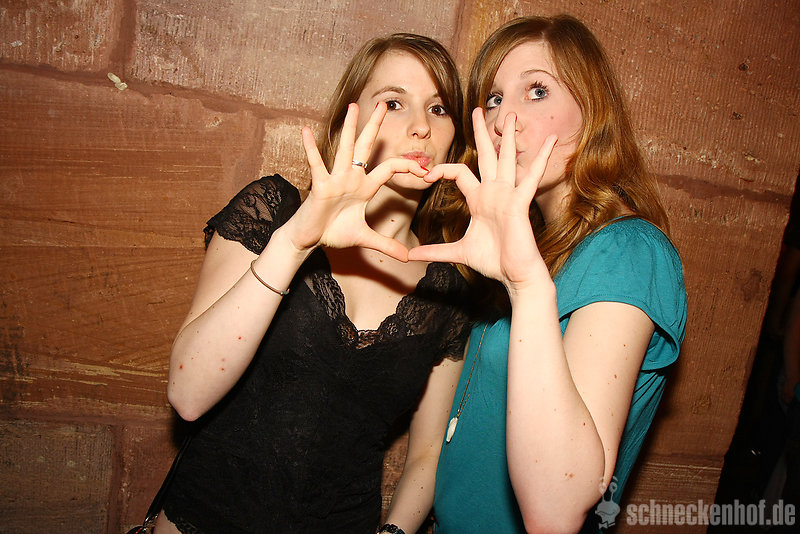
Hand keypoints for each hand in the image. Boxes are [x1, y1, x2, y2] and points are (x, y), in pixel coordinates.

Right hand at [284, 102, 427, 261]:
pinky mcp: (320, 186)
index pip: (390, 169)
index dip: (408, 167)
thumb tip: (406, 257)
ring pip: (345, 149)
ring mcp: (335, 179)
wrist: (310, 238)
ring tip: (353, 107)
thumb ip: (386, 245)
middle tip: (383, 104)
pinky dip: (311, 149)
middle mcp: (351, 177)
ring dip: (349, 128)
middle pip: (366, 147)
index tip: (426, 170)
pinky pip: (316, 165)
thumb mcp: (364, 238)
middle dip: (375, 126)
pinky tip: (306, 132)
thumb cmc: (333, 232)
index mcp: (364, 187)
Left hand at [408, 108, 556, 290]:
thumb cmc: (493, 261)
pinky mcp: (520, 202)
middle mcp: (494, 192)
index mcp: (480, 199)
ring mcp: (509, 195)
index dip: (442, 171)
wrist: (515, 274)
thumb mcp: (457, 253)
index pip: (459, 173)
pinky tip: (550, 139)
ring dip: (508, 136)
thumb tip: (410, 255)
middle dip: (482, 132)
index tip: (426, 176)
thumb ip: (434, 251)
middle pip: (487, 155)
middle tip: (478, 110)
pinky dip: (541, 157)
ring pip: (507, 158)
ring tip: (511, 115)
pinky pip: (532, 176)